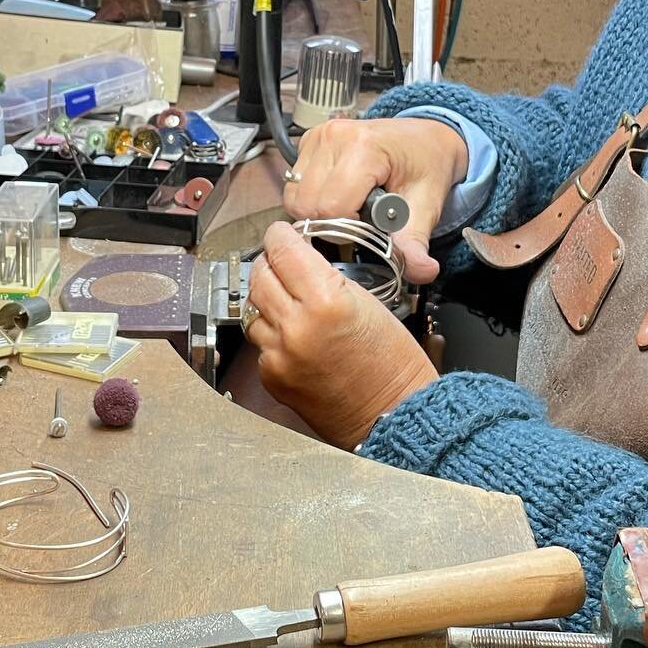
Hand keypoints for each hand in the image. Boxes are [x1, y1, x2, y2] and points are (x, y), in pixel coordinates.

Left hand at [246, 221, 436, 447]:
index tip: (281, 233)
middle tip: (283, 262)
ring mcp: (280, 355)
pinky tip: (292, 333)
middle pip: (259, 275)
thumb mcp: (368, 302)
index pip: (283, 251)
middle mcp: (296, 327)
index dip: (280, 235)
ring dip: (266, 297)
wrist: (394, 415)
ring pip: (252, 308)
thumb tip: (299, 260)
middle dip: (270, 263)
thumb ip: (326, 278)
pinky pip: (260, 342)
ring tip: (288, 299)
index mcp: (324, 301)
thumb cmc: (393, 364)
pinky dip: (271, 332)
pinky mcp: (273, 377)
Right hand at [284, 117, 468, 283]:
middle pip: (307, 205)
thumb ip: (415, 240)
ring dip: (318, 212)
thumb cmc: (426, 163)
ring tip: (349, 206)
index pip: (332, 207)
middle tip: (360, 219)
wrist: (425, 137)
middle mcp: (334, 136)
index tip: (370, 224)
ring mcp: (318, 137)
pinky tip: (339, 194)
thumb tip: (421, 270)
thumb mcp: (427, 203)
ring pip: (295, 197)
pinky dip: (312, 198)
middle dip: (331, 223)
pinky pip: (294, 185)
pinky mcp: (308, 142)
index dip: (349, 228)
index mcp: (364, 146)